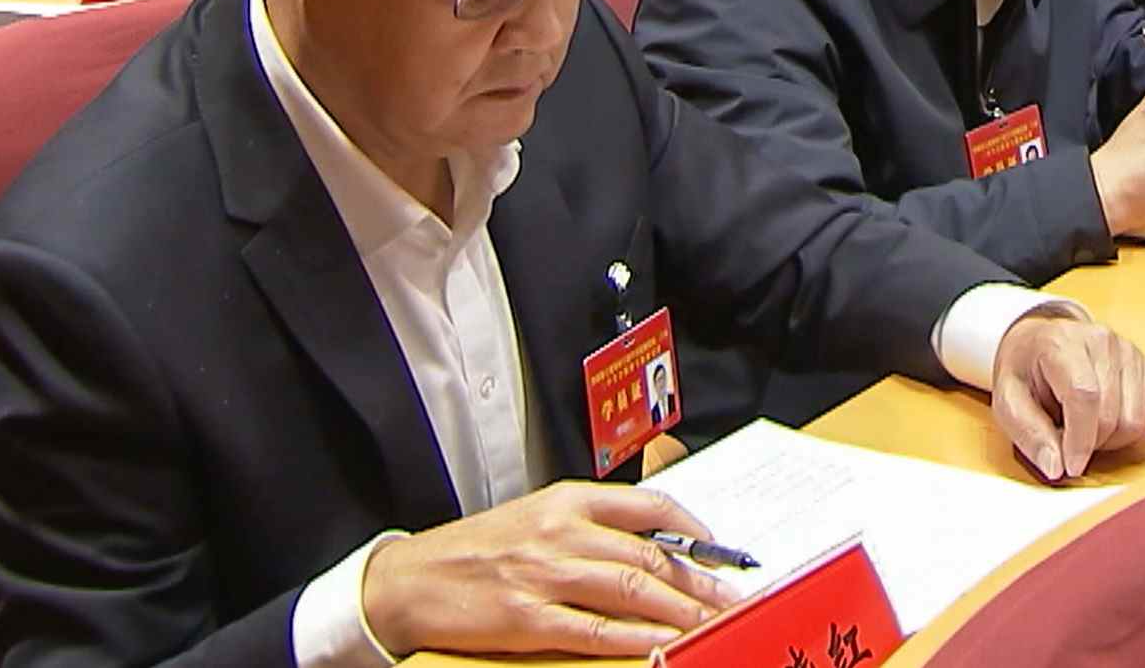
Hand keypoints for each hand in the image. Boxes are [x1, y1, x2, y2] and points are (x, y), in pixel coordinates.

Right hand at [358, 482, 740, 657]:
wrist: (410, 579)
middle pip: (649, 554)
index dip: (693, 529)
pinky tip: (663, 645)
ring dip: (680, 610)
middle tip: (735, 598)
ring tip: (713, 623)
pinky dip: (635, 639)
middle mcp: (561, 531)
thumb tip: (653, 545)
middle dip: (700, 581)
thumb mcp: (536, 517)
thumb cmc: (476, 550)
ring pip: (632, 590)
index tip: (722, 552)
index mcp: (566, 499)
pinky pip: (595, 630)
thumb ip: (590, 526)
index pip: (648, 505)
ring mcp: (545, 575)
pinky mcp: (527, 619)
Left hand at [988, 313, 1144, 481]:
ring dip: (1113, 442)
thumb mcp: (1008, 402)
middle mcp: (1102, 341)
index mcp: (1061, 343)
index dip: (1080, 440)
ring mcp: (1131, 353)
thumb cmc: (1025, 373)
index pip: (1084, 395)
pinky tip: (1115, 431)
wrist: (1041, 343)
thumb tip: (1056, 468)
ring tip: (1088, 432)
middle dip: (1090, 444)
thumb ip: (1029, 434)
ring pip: (1137, 421)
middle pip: (1111, 414)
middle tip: (1069, 442)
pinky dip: (1141, 436)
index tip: (1071, 466)